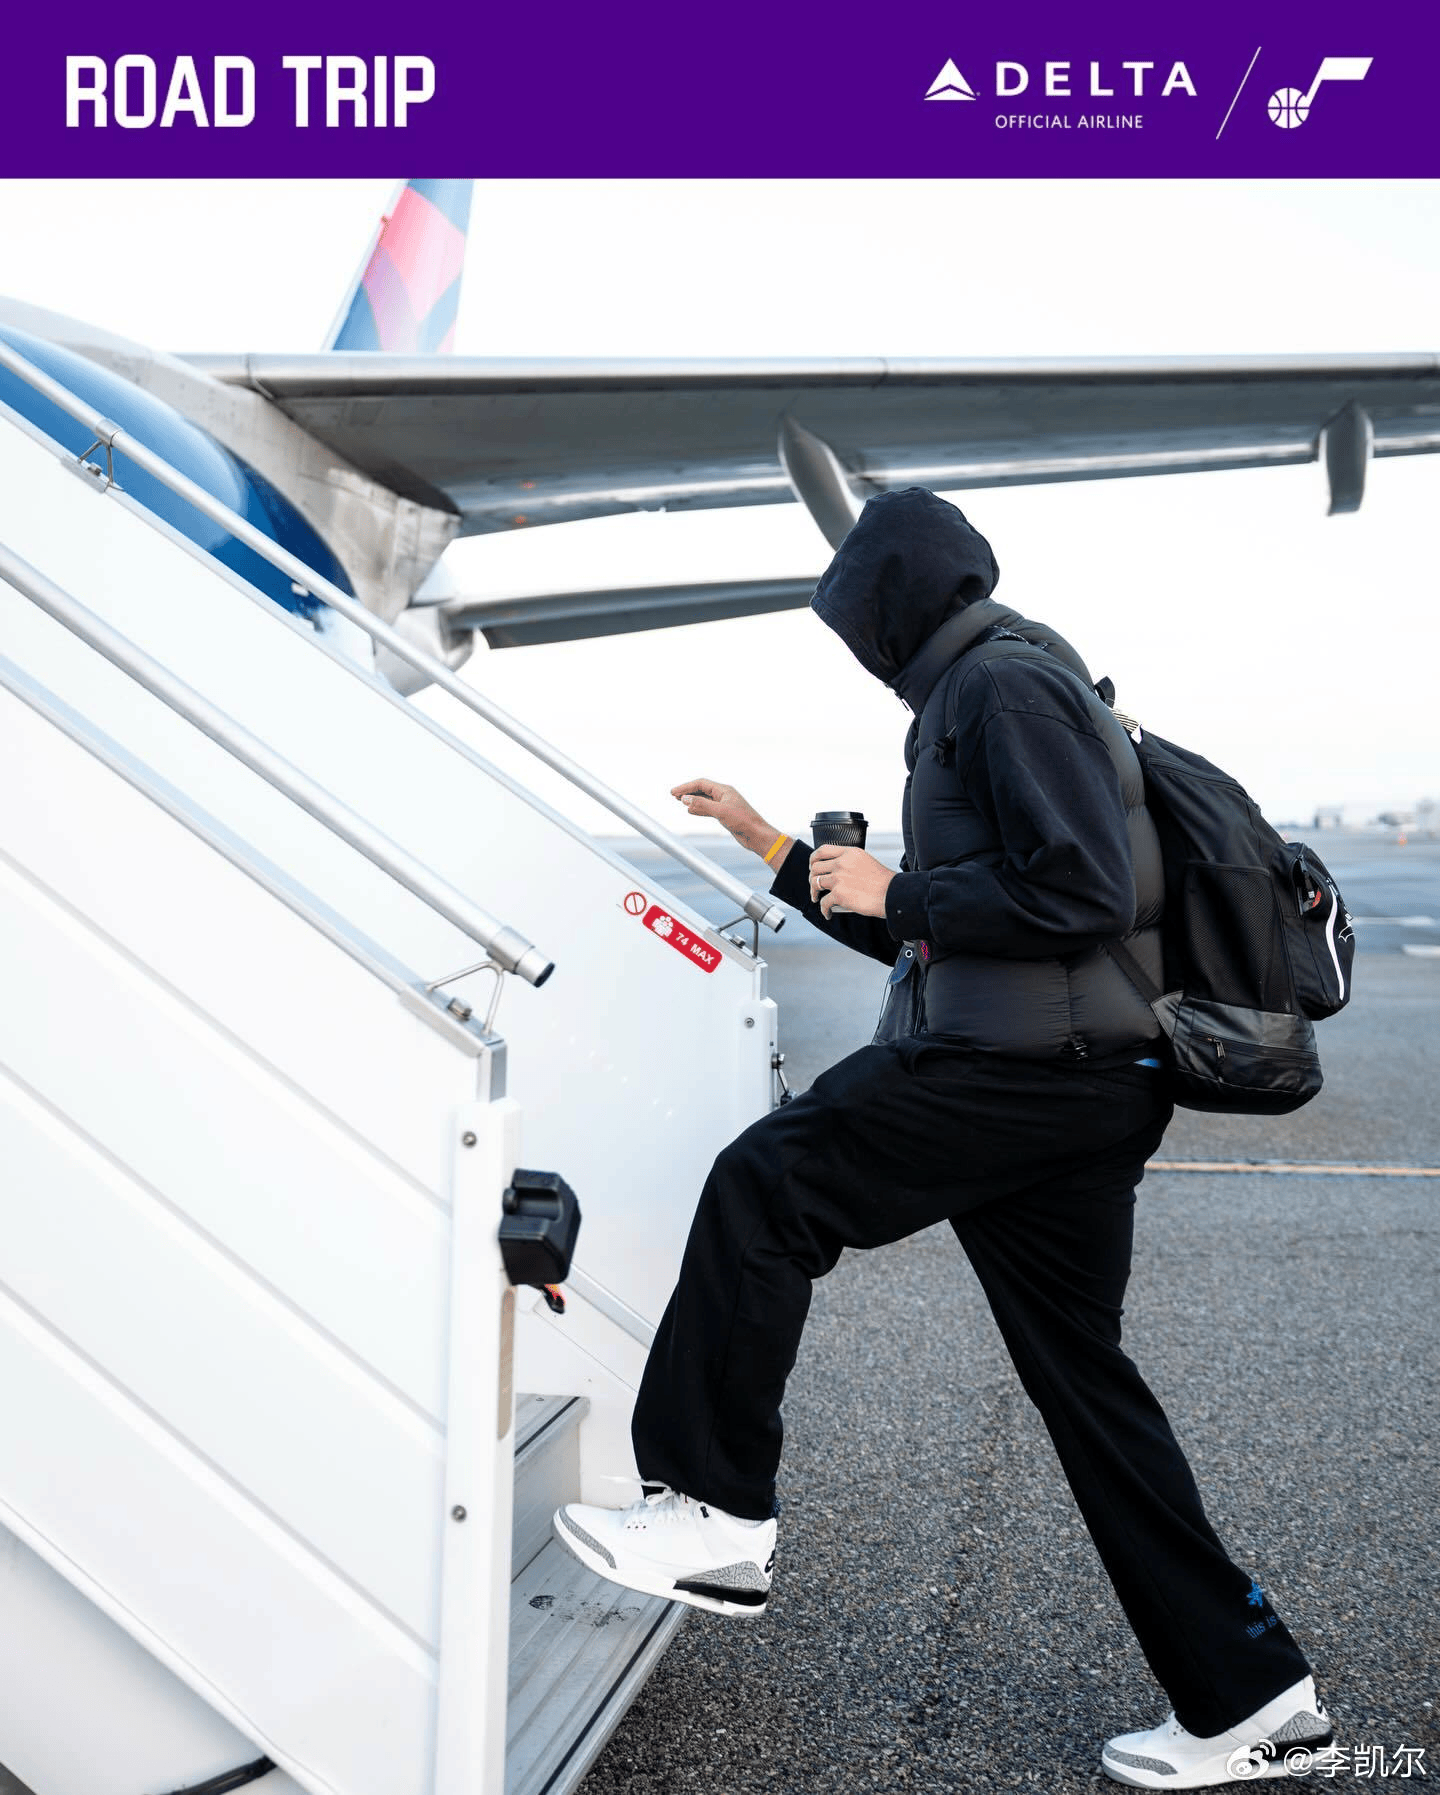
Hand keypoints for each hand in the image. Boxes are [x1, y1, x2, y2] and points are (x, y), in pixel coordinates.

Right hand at [671, 777, 785, 860]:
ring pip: (704, 800)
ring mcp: (724, 805)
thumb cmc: (743, 821)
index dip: (686, 787)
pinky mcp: (725, 815)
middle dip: (688, 792)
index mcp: (724, 790)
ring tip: (680, 801)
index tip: (674, 792)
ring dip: (692, 800)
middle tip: (674, 795)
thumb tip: (685, 799)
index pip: (701, 784)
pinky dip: (698, 809)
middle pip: (702, 790)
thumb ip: (702, 805)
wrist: (756, 835)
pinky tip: (691, 811)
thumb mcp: (720, 812)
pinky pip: (708, 809)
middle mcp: (724, 796)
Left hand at [808, 845, 895, 919]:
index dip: (813, 859)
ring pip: (815, 883)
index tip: (812, 867)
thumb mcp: (867, 861)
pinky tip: (828, 913)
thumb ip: (850, 862)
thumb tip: (836, 870)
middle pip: (815, 868)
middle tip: (815, 886)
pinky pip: (823, 903)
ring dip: (813, 893)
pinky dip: (824, 910)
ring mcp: (839, 878)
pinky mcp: (839, 894)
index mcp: (849, 853)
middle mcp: (842, 863)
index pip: (822, 850)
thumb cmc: (883, 882)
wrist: (893, 894)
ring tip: (816, 899)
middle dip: (812, 878)